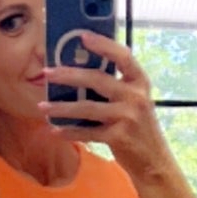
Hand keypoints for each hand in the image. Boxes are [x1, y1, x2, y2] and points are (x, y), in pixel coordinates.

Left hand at [38, 32, 170, 183]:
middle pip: (97, 79)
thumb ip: (115, 86)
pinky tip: (55, 131)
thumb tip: (78, 72)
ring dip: (61, 107)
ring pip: (87, 107)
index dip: (103, 45)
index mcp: (139, 82)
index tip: (82, 36)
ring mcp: (127, 117)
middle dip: (68, 75)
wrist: (154, 161)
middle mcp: (135, 97)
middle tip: (46, 73)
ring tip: (42, 106)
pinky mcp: (119, 138)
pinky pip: (88, 132)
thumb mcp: (134, 100)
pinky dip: (70, 132)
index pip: (123, 56)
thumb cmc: (138, 126)